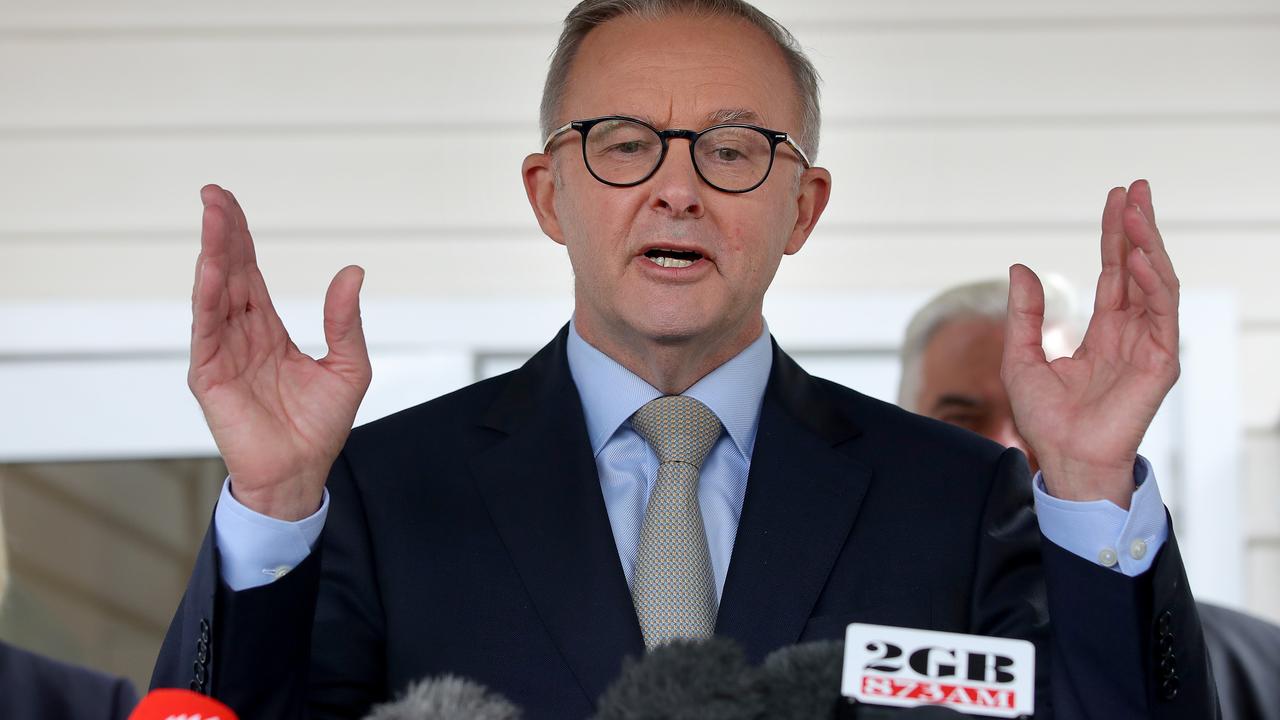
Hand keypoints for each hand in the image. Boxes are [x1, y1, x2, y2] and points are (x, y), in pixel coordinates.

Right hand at [188, 185, 371, 519]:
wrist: (301, 474)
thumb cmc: (320, 427)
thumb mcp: (348, 366)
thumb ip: (345, 321)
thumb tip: (352, 273)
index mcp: (267, 330)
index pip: (249, 273)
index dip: (239, 237)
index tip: (227, 202)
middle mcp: (240, 335)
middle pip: (228, 272)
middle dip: (221, 232)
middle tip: (212, 194)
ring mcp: (221, 353)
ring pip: (214, 293)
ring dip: (212, 254)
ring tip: (212, 218)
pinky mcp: (209, 375)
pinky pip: (206, 329)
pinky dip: (207, 297)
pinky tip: (211, 269)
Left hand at [1001, 180, 1178, 508]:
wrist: (1061, 458)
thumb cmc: (1044, 419)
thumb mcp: (1021, 357)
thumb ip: (1025, 314)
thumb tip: (1021, 268)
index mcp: (1104, 332)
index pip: (1114, 272)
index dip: (1115, 235)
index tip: (1117, 198)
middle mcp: (1131, 333)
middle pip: (1138, 268)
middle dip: (1139, 227)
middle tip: (1136, 187)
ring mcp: (1148, 346)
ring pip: (1156, 283)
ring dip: (1148, 245)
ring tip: (1137, 211)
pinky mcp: (1159, 363)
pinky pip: (1161, 314)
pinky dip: (1152, 283)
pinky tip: (1137, 257)